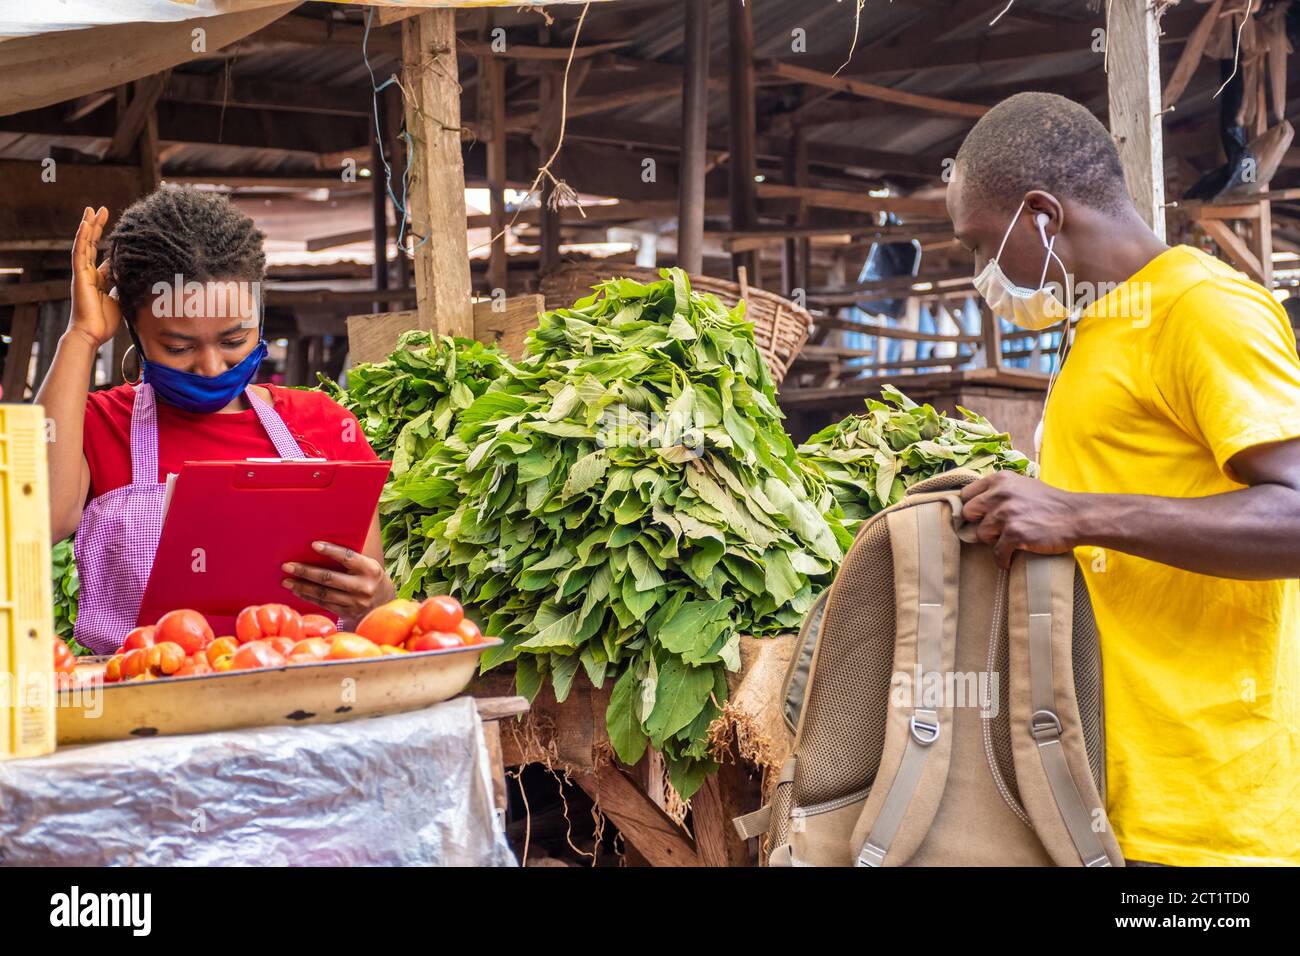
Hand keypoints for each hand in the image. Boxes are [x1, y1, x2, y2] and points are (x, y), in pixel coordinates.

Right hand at [70, 206, 122, 346]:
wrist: (92, 334)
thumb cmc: (106, 322)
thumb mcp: (122, 300)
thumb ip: (126, 287)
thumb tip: (138, 278)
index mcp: (99, 280)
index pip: (104, 258)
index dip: (109, 245)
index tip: (118, 232)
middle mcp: (88, 274)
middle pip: (92, 245)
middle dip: (97, 228)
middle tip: (102, 211)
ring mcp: (82, 274)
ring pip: (84, 244)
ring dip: (88, 226)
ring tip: (91, 210)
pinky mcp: (79, 275)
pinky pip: (79, 252)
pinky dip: (81, 237)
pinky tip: (85, 223)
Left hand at [281, 541, 395, 625]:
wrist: (385, 606)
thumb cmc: (372, 579)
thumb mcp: (369, 567)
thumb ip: (351, 561)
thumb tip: (319, 549)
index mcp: (371, 570)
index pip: (348, 557)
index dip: (331, 551)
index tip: (313, 545)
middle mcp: (363, 587)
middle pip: (329, 578)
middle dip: (306, 571)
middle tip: (287, 566)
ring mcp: (355, 603)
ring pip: (323, 593)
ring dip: (302, 586)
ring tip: (287, 580)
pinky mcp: (347, 613)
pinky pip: (323, 604)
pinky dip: (308, 597)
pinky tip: (297, 591)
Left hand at [960, 472, 1079, 567]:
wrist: (1077, 516)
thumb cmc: (1050, 503)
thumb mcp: (1022, 485)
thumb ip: (1000, 490)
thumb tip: (975, 502)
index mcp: (1000, 479)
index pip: (967, 494)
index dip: (972, 507)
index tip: (978, 517)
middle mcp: (1000, 493)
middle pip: (968, 513)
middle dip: (979, 523)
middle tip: (994, 530)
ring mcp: (1006, 513)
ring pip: (981, 534)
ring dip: (993, 541)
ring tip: (1009, 541)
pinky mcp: (1015, 533)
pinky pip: (996, 553)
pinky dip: (1002, 559)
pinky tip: (1009, 559)